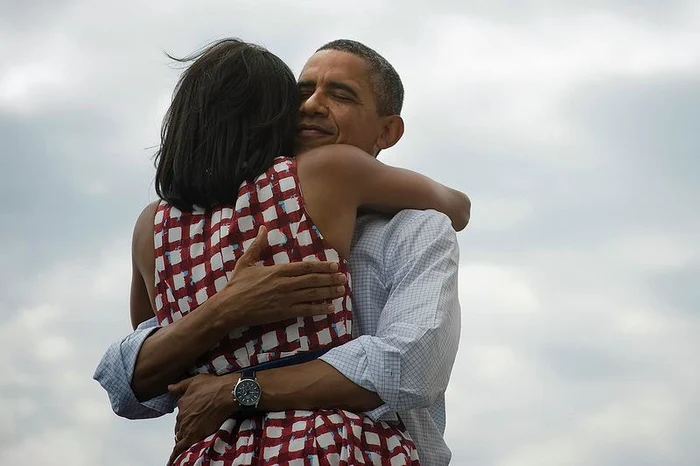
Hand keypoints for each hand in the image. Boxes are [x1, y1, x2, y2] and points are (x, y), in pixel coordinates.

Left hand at [167, 373, 238, 464]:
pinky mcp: (193, 435)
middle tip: (192, 429)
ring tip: (187, 443)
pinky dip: (176, 454)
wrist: (228, 393)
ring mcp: (187, 426)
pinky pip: (180, 448)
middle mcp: (182, 414)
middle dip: (184, 428)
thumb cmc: (216, 386)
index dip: (185, 417)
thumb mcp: (196, 380)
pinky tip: (173, 460)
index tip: (189, 419)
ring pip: (180, 436)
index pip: (180, 414)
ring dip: (182, 439)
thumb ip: (180, 386)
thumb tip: (169, 388)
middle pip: (180, 425)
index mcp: (182, 402)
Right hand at [211, 225, 346, 328]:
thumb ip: (257, 245)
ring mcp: (285, 299)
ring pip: (312, 294)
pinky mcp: (283, 312)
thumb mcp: (246, 262)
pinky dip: (319, 309)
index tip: (334, 265)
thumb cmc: (237, 285)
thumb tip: (262, 228)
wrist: (229, 307)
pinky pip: (305, 310)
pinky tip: (330, 308)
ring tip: (341, 290)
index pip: (305, 266)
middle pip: (313, 279)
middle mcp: (285, 283)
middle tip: (344, 278)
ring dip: (328, 292)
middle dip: (330, 279)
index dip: (322, 266)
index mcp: (278, 270)